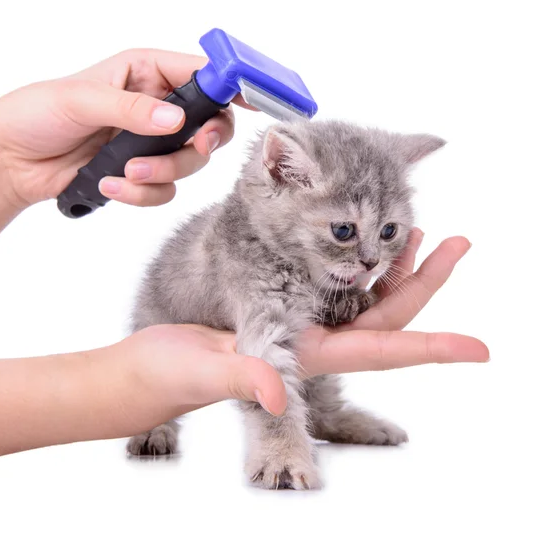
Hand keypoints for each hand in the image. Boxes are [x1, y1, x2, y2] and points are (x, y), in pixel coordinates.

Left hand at [0, 49, 249, 208]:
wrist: (13, 162)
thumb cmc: (37, 115)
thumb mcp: (80, 100)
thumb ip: (131, 109)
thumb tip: (176, 120)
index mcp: (146, 72)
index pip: (201, 74)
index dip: (231, 86)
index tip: (252, 102)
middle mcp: (158, 106)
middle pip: (211, 124)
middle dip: (203, 141)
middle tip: (196, 148)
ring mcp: (153, 142)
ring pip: (191, 162)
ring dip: (163, 172)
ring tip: (125, 172)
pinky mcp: (143, 173)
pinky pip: (165, 189)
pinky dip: (142, 193)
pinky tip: (110, 184)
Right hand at [122, 231, 487, 419]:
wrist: (148, 369)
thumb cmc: (167, 375)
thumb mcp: (203, 371)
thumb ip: (243, 378)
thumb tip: (276, 392)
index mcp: (305, 359)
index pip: (379, 352)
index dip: (430, 348)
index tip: (477, 346)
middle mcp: (312, 344)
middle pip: (385, 319)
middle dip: (425, 284)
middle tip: (458, 243)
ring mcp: (299, 327)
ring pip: (365, 300)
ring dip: (397, 270)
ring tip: (421, 233)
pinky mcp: (282, 311)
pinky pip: (336, 287)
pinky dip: (360, 264)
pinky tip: (368, 245)